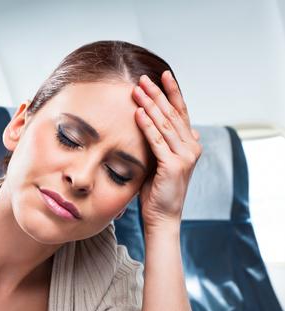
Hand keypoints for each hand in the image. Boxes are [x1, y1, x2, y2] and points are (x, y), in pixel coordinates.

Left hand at [132, 71, 201, 231]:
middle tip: (143, 78)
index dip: (172, 92)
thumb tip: (163, 128)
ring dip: (150, 105)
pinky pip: (157, 141)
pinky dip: (147, 126)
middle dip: (157, 94)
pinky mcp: (173, 165)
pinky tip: (138, 112)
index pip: (181, 112)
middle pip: (172, 114)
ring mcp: (184, 156)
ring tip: (137, 90)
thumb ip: (163, 144)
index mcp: (189, 144)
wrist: (162, 217)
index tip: (162, 75)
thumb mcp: (161, 162)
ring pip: (165, 124)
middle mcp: (191, 147)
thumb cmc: (158, 191)